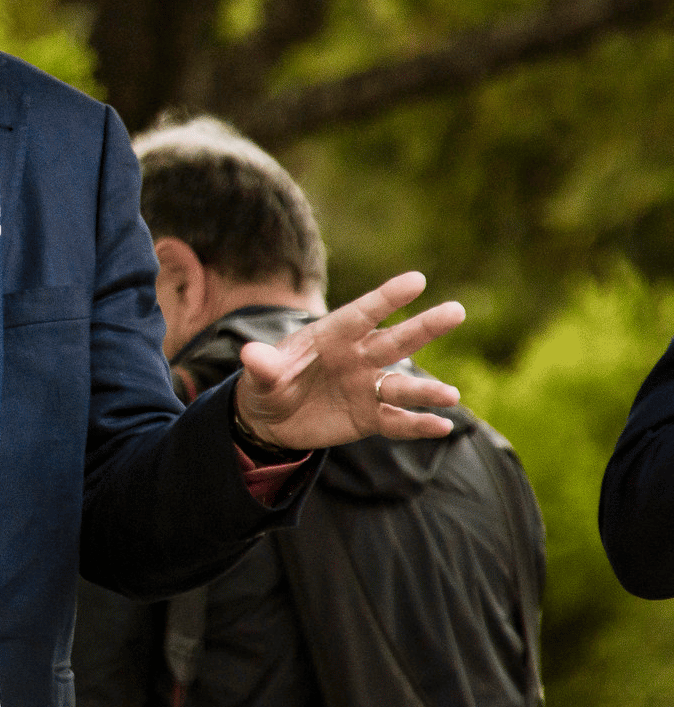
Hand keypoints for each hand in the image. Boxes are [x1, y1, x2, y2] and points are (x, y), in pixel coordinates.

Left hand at [235, 271, 465, 449]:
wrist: (270, 419)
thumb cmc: (268, 383)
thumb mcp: (259, 376)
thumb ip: (262, 366)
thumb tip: (251, 355)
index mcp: (331, 336)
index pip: (361, 313)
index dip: (387, 297)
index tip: (417, 280)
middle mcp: (356, 357)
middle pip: (394, 340)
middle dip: (424, 326)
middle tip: (456, 311)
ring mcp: (366, 387)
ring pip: (400, 385)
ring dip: (425, 390)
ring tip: (451, 395)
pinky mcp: (370, 417)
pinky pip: (397, 420)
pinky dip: (418, 424)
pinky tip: (442, 426)